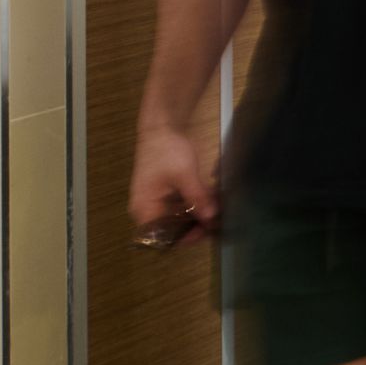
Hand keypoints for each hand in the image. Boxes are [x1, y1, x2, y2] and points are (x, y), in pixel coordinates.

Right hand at [130, 122, 217, 250]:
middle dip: (197, 226)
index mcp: (145, 209)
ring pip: (180, 218)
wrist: (162, 126)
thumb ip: (197, 198)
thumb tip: (212, 218)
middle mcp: (148, 210)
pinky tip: (214, 200)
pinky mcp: (167, 193)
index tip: (207, 232)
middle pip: (173, 229)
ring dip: (199, 215)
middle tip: (219, 221)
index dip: (185, 239)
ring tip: (220, 210)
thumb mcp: (184, 175)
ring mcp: (158, 201)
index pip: (162, 238)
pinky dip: (197, 204)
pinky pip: (183, 206)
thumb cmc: (165, 150)